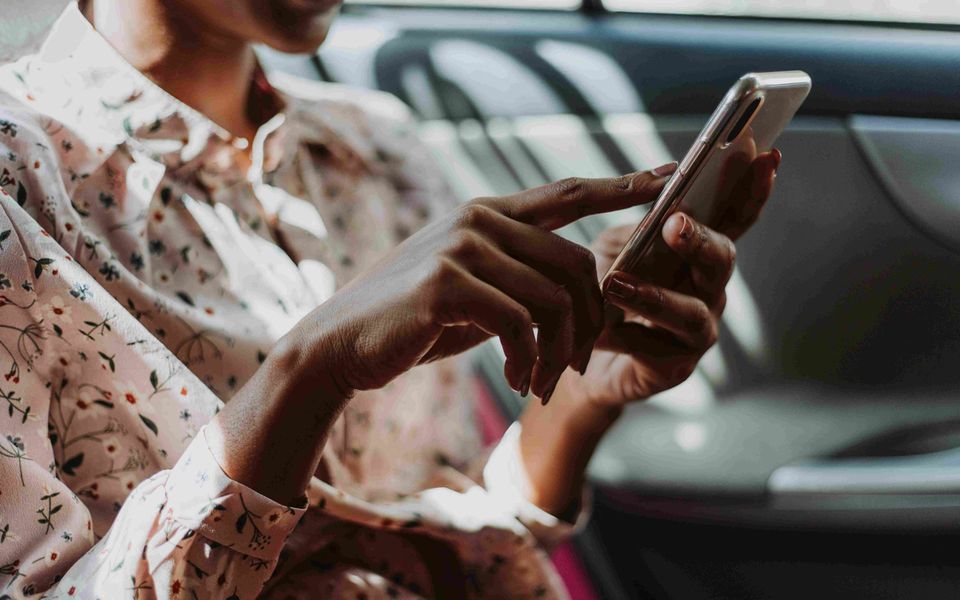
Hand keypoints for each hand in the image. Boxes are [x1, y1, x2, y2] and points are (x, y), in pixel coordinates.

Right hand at [277, 167, 677, 400]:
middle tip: (576, 368)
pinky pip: (520, 324)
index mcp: (488, 214)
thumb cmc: (412, 322)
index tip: (669, 178)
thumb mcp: (473, 291)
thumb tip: (577, 293)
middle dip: (591, 323)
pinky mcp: (446, 284)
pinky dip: (530, 361)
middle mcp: (479, 220)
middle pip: (577, 262)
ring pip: (554, 298)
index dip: (621, 186)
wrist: (342, 344)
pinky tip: (518, 381)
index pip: (568, 194)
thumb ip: (518, 278)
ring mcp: (461, 247)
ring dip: (559, 352)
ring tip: (542, 383)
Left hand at [561, 149, 781, 409]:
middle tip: (674, 224)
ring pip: (692, 312)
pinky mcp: (676, 365)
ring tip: (614, 285)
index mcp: (698, 251)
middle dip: (701, 240)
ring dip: (655, 296)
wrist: (579, 352)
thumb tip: (661, 186)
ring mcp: (698, 329)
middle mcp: (708, 287)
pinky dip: (627, 336)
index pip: (734, 217)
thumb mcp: (614, 246)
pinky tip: (601, 331)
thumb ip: (639, 224)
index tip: (766, 156)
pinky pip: (658, 349)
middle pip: (722, 260)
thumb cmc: (603, 290)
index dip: (752, 190)